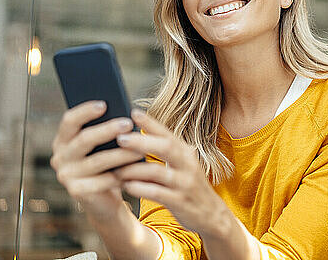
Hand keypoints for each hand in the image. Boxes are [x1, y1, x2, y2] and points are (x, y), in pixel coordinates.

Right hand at [50, 100, 144, 217]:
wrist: (105, 200)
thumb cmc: (108, 164)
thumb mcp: (105, 146)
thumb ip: (107, 130)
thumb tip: (126, 113)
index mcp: (63, 140)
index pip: (69, 120)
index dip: (85, 111)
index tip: (104, 104)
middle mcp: (60, 157)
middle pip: (84, 139)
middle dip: (108, 130)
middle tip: (129, 123)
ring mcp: (66, 175)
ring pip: (98, 160)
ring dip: (121, 153)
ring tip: (141, 147)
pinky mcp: (77, 192)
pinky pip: (102, 180)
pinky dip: (121, 174)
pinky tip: (136, 169)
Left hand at [114, 109, 230, 237]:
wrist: (211, 215)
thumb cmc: (189, 187)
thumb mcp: (184, 165)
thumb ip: (166, 152)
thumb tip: (138, 137)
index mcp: (187, 153)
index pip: (168, 133)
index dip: (152, 123)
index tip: (134, 112)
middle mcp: (188, 165)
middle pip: (165, 147)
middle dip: (141, 142)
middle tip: (120, 138)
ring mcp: (184, 184)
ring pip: (157, 172)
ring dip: (134, 170)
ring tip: (116, 170)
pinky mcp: (179, 202)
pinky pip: (156, 193)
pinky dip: (139, 188)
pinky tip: (126, 186)